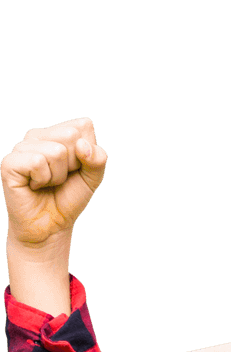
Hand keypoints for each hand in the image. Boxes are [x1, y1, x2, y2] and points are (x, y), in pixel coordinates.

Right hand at [2, 118, 107, 248]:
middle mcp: (37, 135)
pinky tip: (35, 186)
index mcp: (57, 133)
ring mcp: (22, 147)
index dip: (88, 153)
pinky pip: (38, 162)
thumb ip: (98, 159)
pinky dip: (44, 180)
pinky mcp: (10, 162)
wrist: (51, 225)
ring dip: (58, 176)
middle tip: (61, 178)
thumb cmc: (69, 198)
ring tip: (48, 183)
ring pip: (56, 151)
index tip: (75, 169)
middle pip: (71, 136)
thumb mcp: (93, 178)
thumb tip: (82, 145)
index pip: (84, 126)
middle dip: (74, 164)